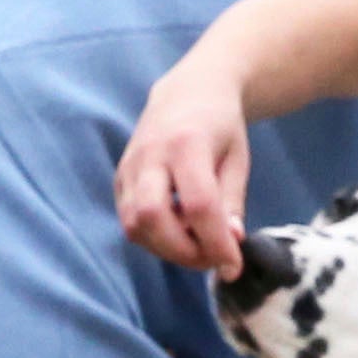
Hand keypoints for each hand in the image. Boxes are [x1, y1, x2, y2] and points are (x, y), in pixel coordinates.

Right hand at [115, 57, 257, 272]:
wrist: (188, 91)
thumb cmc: (219, 127)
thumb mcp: (237, 159)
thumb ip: (232, 202)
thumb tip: (230, 242)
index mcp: (188, 144)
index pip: (198, 205)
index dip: (216, 242)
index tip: (233, 266)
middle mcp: (151, 154)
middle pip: (152, 217)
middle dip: (182, 251)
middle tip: (211, 258)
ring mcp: (129, 166)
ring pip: (134, 224)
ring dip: (166, 248)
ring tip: (196, 244)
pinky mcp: (119, 178)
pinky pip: (129, 220)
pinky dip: (154, 237)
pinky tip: (178, 231)